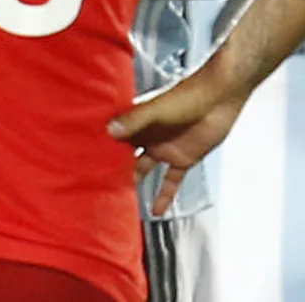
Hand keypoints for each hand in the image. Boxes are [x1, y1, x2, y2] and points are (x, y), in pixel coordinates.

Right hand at [107, 61, 244, 216]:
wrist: (220, 96)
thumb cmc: (190, 94)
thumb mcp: (158, 108)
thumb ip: (135, 120)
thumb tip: (109, 130)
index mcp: (139, 122)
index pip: (114, 139)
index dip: (101, 151)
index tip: (84, 165)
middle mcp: (148, 137)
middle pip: (125, 157)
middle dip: (112, 171)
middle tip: (94, 189)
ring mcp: (164, 149)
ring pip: (144, 171)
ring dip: (133, 184)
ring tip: (117, 202)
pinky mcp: (182, 159)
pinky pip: (170, 182)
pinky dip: (164, 196)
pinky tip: (156, 210)